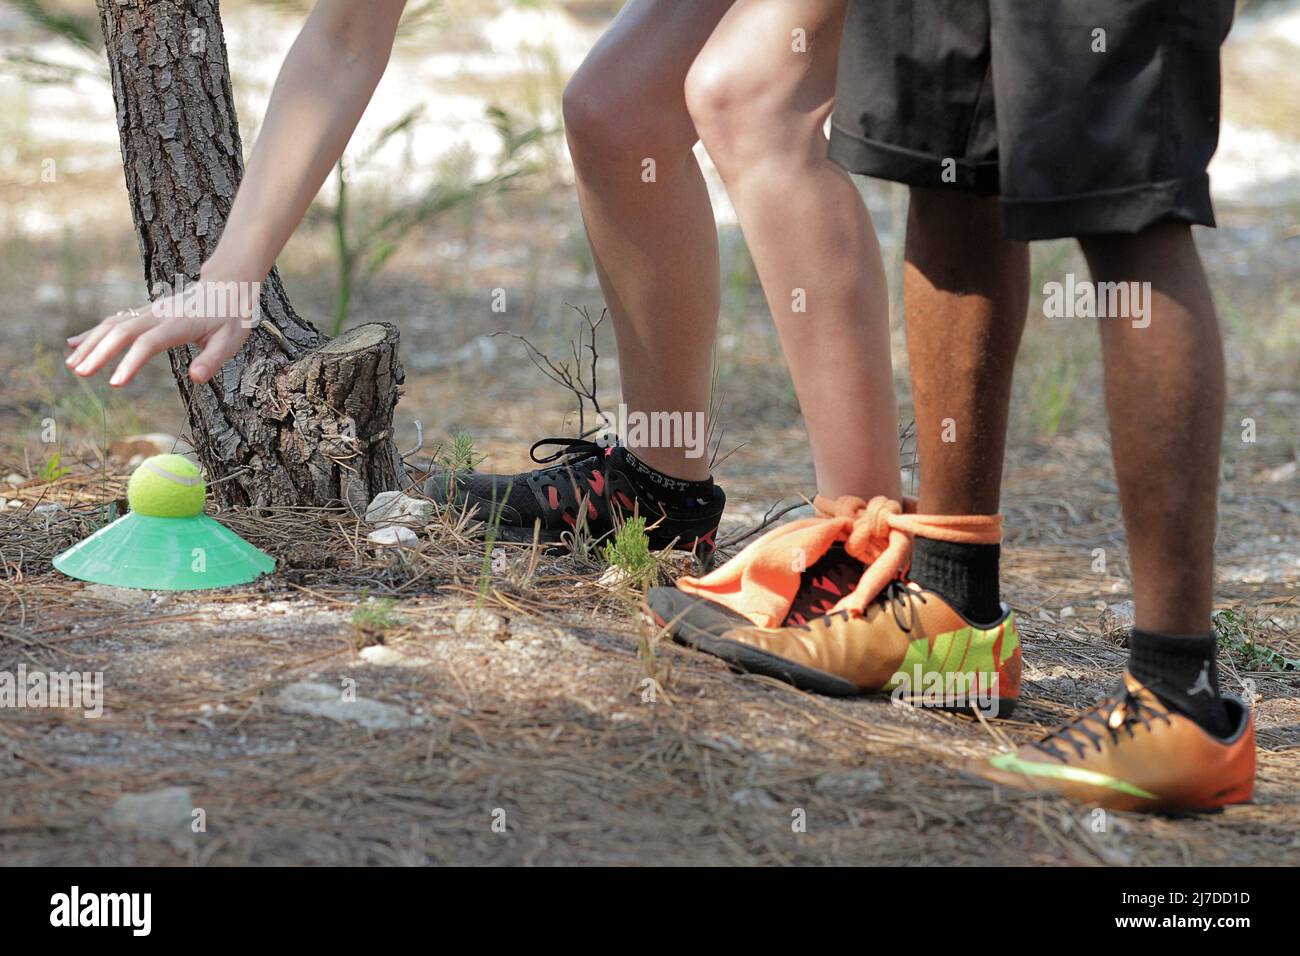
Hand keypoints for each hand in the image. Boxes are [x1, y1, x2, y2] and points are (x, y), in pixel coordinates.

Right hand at [66, 277, 256, 385]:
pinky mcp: (145, 313)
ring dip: (91, 343)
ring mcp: (149, 312)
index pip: (149, 343)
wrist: (228, 286)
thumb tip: (197, 378)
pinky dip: (94, 332)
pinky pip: (115, 321)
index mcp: (179, 324)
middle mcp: (159, 315)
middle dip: (99, 352)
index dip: (130, 362)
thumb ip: (213, 359)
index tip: (115, 383)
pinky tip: (74, 344)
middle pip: (122, 332)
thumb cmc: (231, 316)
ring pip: (113, 325)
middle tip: (80, 373)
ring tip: (72, 365)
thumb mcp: (231, 339)